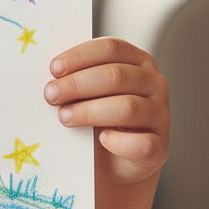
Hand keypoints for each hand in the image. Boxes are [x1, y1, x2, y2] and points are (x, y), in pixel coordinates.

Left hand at [44, 37, 168, 185]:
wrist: (114, 159)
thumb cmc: (99, 116)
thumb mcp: (89, 90)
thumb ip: (77, 76)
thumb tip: (49, 75)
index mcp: (136, 60)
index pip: (111, 48)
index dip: (80, 56)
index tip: (54, 69)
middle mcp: (153, 83)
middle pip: (116, 76)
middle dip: (78, 84)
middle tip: (51, 94)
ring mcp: (160, 115)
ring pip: (127, 108)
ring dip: (89, 112)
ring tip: (65, 117)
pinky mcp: (159, 147)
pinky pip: (142, 144)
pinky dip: (119, 142)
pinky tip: (102, 140)